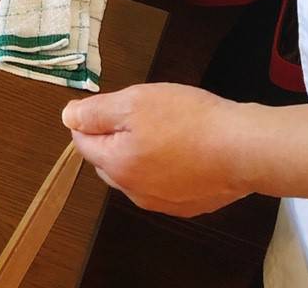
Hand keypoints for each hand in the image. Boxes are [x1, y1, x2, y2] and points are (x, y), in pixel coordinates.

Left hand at [62, 84, 252, 217]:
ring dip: (139, 151)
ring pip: (134, 172)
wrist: (240, 148)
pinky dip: (164, 166)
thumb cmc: (187, 120)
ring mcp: (161, 203)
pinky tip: (184, 148)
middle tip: (142, 112)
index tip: (113, 103)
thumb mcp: (135, 102)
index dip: (92, 118)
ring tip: (166, 127)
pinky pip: (161, 183)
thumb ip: (96, 112)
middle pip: (107, 159)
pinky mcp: (186, 205)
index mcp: (116, 165)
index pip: (83, 143)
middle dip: (115, 135)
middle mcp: (133, 191)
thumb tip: (68, 118)